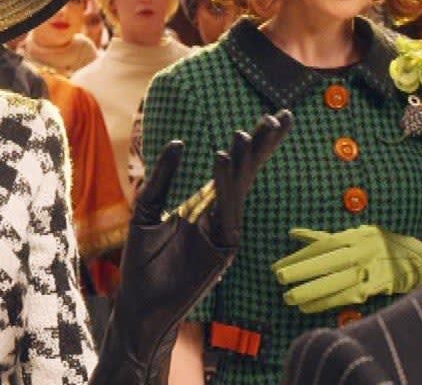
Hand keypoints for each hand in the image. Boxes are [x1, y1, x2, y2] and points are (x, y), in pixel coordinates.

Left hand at [90, 109, 292, 384]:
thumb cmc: (142, 264)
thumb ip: (161, 179)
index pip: (233, 170)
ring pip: (239, 189)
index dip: (251, 145)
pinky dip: (224, 184)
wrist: (139, 305)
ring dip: (244, 159)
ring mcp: (224, 234)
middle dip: (264, 146)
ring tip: (250, 130)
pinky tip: (224, 158)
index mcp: (205, 208)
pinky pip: (225, 210)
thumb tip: (181, 143)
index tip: (270, 118)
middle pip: (246, 174)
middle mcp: (220, 218)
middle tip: (282, 115)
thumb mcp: (146, 211)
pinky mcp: (221, 250)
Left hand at [272, 225, 421, 312]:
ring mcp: (372, 268)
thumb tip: (294, 233)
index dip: (297, 256)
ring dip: (313, 291)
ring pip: (337, 282)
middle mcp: (362, 250)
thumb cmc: (377, 246)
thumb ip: (323, 236)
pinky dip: (329, 302)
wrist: (418, 259)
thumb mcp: (354, 235)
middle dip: (302, 270)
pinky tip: (311, 307)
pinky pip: (350, 296)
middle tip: (279, 278)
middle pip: (328, 262)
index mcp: (353, 235)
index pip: (320, 246)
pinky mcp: (380, 286)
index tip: (277, 266)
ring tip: (291, 299)